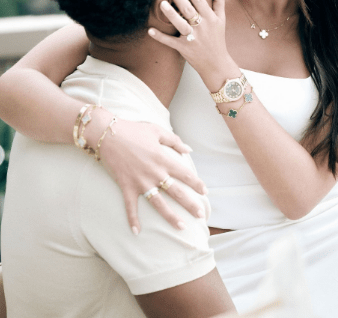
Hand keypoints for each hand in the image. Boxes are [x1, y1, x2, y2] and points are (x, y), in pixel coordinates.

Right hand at [96, 119, 207, 233]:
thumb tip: (189, 150)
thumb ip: (175, 141)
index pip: (185, 174)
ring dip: (170, 216)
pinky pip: (130, 206)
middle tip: (200, 215)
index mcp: (163, 159)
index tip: (205, 192)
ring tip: (181, 227)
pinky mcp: (126, 186)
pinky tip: (136, 232)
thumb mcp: (157, 131)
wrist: (107, 134)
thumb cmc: (133, 130)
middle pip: (176, 192)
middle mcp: (154, 173)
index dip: (196, 183)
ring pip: (158, 203)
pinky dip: (132, 219)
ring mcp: (140, 182)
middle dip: (190, 204)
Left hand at [148, 0, 239, 90]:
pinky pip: (171, 42)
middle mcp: (202, 27)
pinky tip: (150, 30)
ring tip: (162, 3)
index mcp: (211, 18)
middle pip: (189, 9)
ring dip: (171, 14)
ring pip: (181, 25)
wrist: (217, 64)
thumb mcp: (222, 19)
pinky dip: (160, 37)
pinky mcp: (185, 49)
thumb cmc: (217, 39)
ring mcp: (193, 39)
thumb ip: (219, 0)